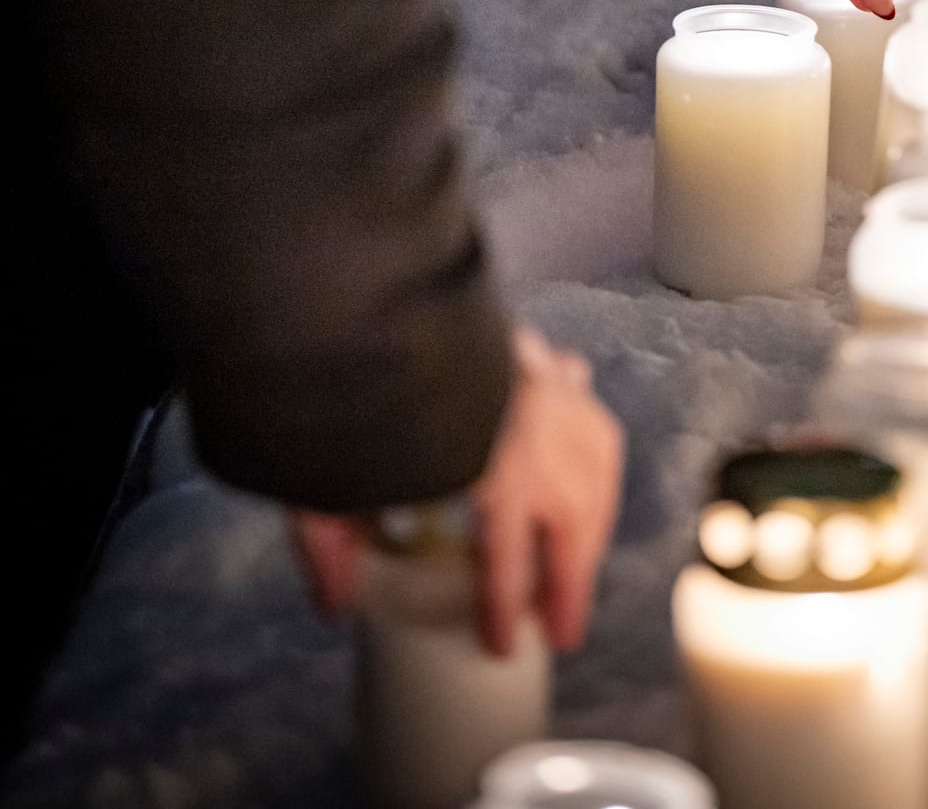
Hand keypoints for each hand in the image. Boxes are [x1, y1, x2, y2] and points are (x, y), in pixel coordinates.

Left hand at [291, 327, 623, 655]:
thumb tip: (337, 606)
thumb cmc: (342, 382)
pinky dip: (591, 438)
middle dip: (572, 580)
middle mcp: (533, 428)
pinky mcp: (533, 357)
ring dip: (595, 518)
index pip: (510, 558)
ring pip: (596, 466)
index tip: (507, 647)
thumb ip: (329, 544)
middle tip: (564, 625)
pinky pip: (583, 401)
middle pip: (574, 520)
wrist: (356, 293)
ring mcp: (542, 389)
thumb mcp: (319, 479)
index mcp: (490, 463)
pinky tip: (589, 457)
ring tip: (582, 555)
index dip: (510, 610)